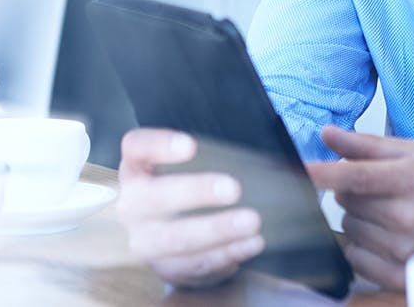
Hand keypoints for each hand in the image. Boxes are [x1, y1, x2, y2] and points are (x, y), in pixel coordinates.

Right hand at [114, 128, 264, 286]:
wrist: (170, 230)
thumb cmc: (188, 186)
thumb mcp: (195, 165)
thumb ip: (221, 157)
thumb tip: (282, 163)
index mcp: (137, 166)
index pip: (137, 147)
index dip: (160, 145)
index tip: (191, 145)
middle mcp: (131, 203)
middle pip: (154, 196)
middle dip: (195, 192)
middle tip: (234, 189)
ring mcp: (143, 239)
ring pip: (173, 238)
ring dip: (216, 231)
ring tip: (252, 222)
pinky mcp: (163, 268)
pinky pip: (191, 266)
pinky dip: (223, 256)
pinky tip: (249, 245)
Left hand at [305, 126, 413, 288]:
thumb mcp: (413, 152)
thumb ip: (366, 145)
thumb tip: (327, 134)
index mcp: (412, 178)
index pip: (356, 175)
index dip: (324, 173)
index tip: (300, 170)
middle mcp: (409, 215)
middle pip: (345, 200)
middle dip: (353, 191)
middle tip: (382, 190)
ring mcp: (405, 248)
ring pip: (348, 227)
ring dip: (359, 218)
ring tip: (390, 212)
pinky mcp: (400, 273)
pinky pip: (355, 257)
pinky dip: (362, 245)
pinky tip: (387, 235)